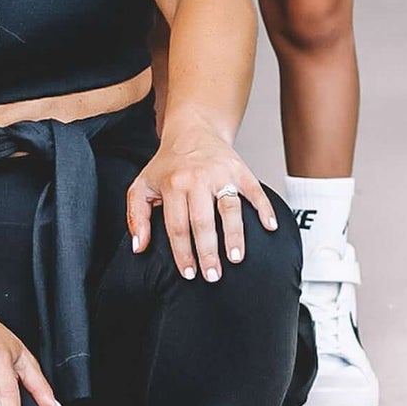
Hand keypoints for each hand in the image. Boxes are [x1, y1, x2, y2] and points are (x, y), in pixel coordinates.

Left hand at [125, 119, 277, 282]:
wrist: (193, 130)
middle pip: (203, 221)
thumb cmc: (168, 164)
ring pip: (229, 208)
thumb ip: (137, 216)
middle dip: (208, 251)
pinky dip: (264, 208)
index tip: (189, 273)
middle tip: (212, 275)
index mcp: (173, 184)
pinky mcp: (240, 169)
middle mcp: (197, 178)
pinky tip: (269, 227)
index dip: (182, 253)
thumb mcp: (143, 186)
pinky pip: (254, 190)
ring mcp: (221, 174)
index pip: (177, 226)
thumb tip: (139, 247)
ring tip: (236, 258)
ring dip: (234, 235)